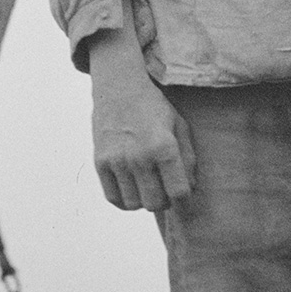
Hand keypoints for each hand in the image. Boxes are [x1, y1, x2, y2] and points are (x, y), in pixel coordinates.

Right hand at [88, 27, 194, 211]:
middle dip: (165, 202)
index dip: (185, 201)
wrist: (118, 87)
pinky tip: (132, 189)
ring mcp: (117, 161)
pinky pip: (113, 198)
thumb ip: (188, 158)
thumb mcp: (179, 125)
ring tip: (148, 187)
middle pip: (155, 203)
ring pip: (134, 204)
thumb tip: (190, 189)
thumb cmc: (153, 107)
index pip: (178, 192)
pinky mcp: (100, 162)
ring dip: (144, 200)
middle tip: (165, 190)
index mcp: (163, 146)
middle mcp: (139, 156)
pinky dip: (125, 201)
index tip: (184, 199)